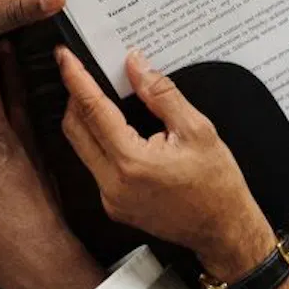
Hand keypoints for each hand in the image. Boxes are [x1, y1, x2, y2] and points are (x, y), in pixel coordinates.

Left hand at [53, 45, 274, 282]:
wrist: (224, 231)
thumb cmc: (217, 186)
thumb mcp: (197, 129)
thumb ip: (161, 94)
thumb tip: (136, 66)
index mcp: (132, 163)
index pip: (93, 111)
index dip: (76, 79)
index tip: (64, 57)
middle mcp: (113, 184)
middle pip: (75, 129)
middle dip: (74, 97)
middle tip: (80, 71)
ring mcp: (110, 199)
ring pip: (82, 148)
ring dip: (86, 120)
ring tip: (100, 96)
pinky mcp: (114, 206)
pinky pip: (95, 166)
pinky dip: (99, 142)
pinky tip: (117, 130)